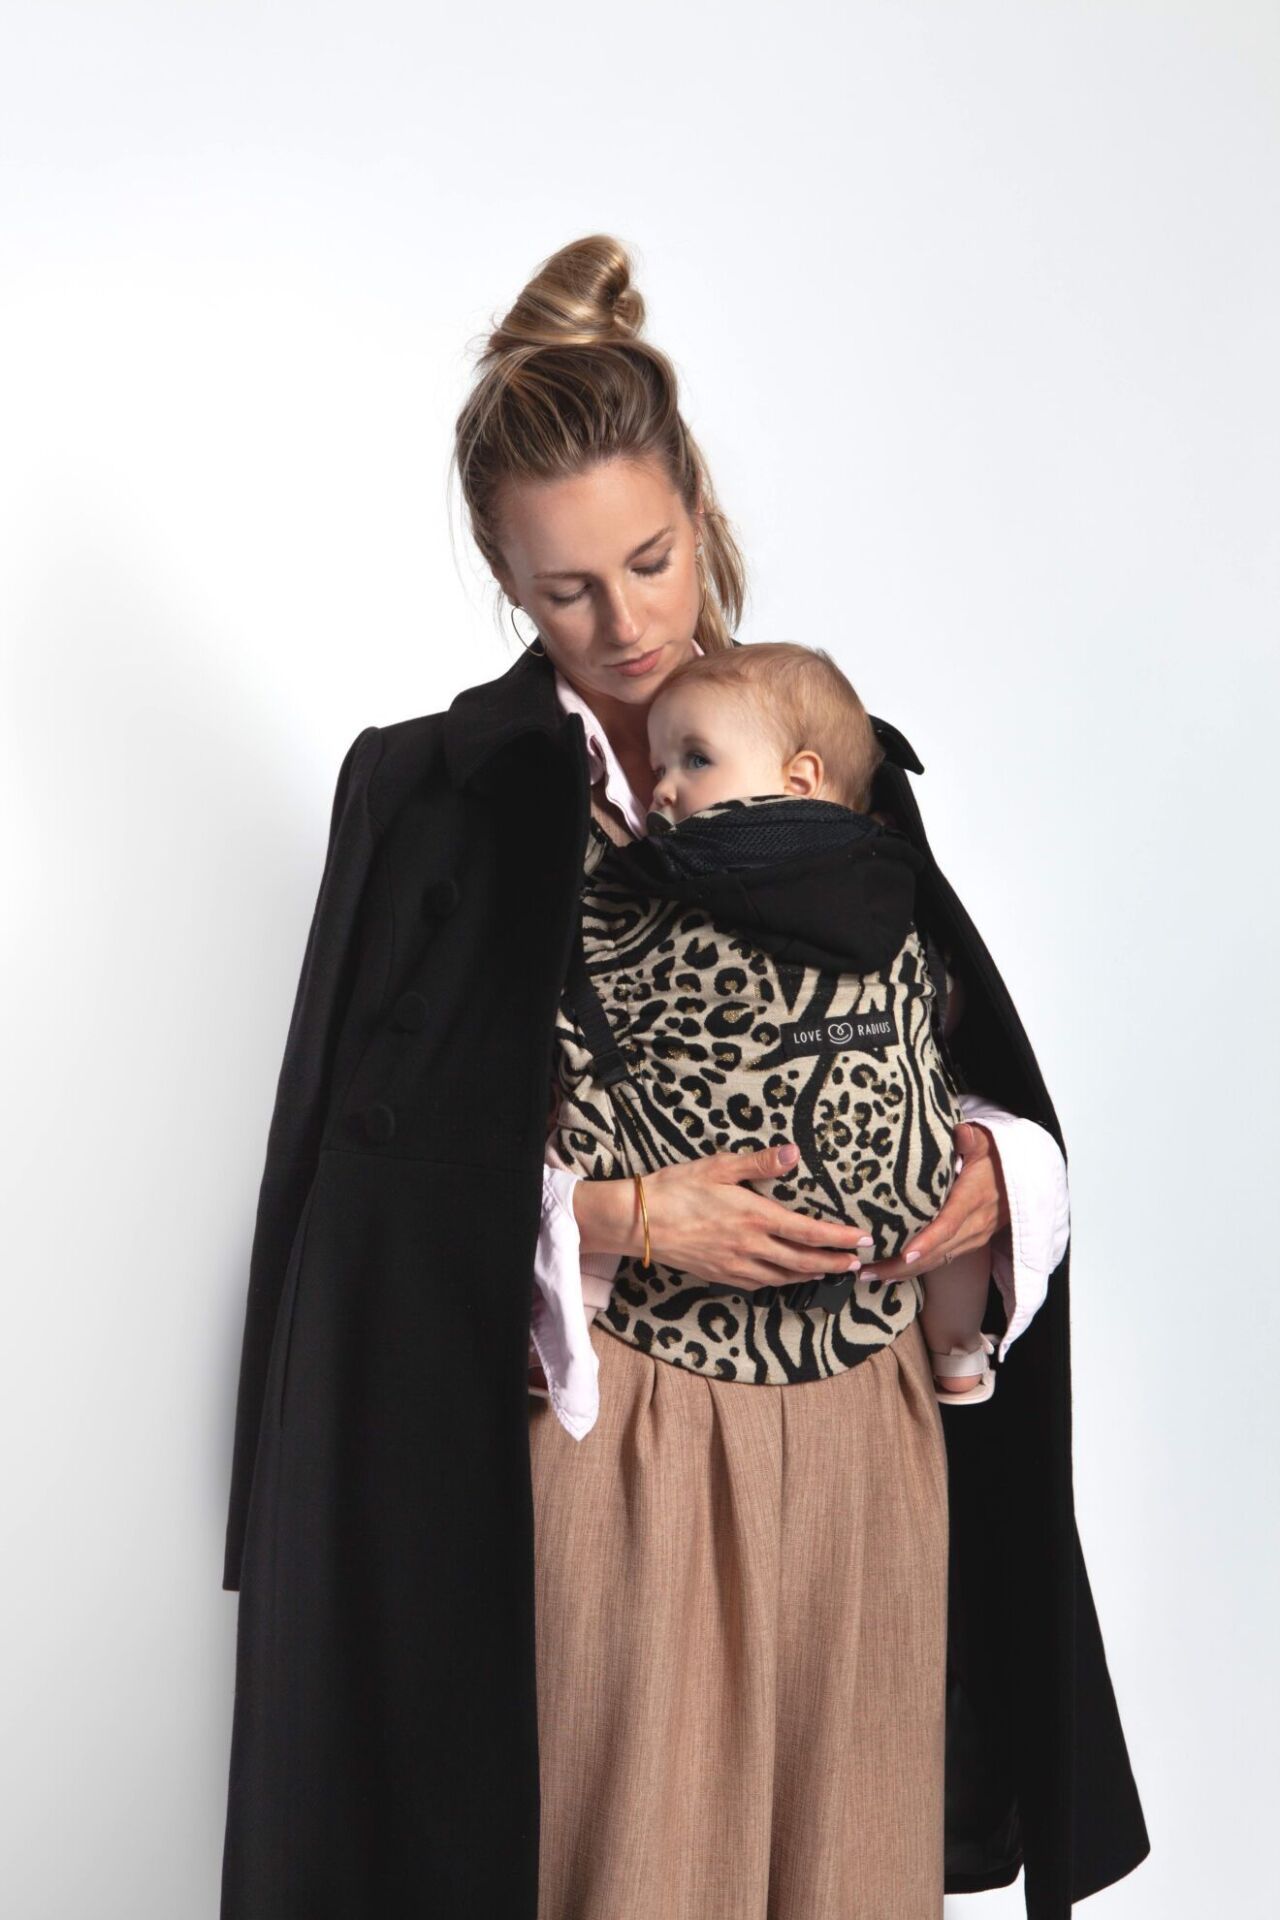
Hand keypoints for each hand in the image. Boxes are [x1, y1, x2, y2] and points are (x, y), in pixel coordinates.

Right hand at [574, 1143, 873, 1291]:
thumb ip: (758, 1163)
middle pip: (804, 1261)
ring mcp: (736, 1266)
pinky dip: (781, 1283)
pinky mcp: (720, 1275)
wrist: (638, 1222)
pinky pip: (760, 1284)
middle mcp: (751, 1247)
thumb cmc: (676, 1188)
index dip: (840, 1238)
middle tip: (857, 1262)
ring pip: (784, 1277)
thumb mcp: (718, 1166)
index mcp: (756, 1217)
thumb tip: (793, 1153)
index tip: (864, 1239)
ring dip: (811, 1275)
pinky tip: (785, 1278)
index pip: (810, 1232)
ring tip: (830, 1271)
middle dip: (834, 1262)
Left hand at [859, 1122, 1009, 1281]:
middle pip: (938, 1250)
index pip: (950, 1224)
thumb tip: (962, 1132)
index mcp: (974, 1198)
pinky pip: (942, 1260)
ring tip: (870, 1276)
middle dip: (902, 1265)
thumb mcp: (987, 1144)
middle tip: (867, 1270)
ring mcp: (974, 1237)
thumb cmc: (996, 1158)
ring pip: (938, 1260)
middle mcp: (975, 1223)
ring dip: (905, 1272)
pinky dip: (917, 1270)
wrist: (1022, 1179)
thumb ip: (972, 1139)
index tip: (906, 1254)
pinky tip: (892, 1274)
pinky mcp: (970, 1243)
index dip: (928, 1241)